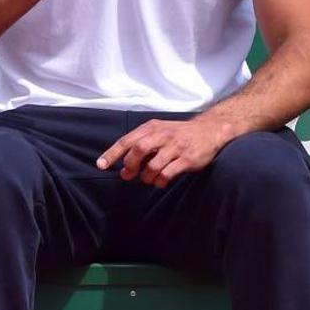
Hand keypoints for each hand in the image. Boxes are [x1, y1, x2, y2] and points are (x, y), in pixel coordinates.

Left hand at [96, 118, 228, 187]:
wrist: (209, 130)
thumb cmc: (178, 133)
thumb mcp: (158, 131)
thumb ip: (141, 145)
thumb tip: (124, 167)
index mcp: (151, 128)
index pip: (127, 140)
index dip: (112, 154)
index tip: (101, 165)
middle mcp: (162, 136)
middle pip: (138, 150)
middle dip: (130, 166)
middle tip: (128, 174)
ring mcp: (175, 148)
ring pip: (152, 166)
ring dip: (146, 177)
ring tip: (148, 178)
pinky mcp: (187, 159)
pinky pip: (168, 174)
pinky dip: (160, 181)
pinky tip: (160, 181)